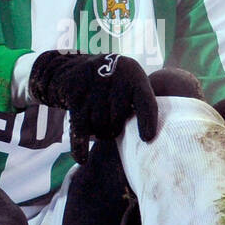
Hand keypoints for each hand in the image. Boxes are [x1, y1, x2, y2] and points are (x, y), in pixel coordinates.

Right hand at [27, 51, 158, 163]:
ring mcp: (92, 85)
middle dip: (114, 129)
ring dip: (99, 133)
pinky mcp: (74, 94)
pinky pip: (79, 127)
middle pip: (118, 119)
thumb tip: (151, 139)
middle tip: (112, 127)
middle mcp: (114, 77)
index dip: (147, 121)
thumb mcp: (130, 83)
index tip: (147, 139)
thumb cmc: (112, 84)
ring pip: (99, 125)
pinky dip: (80, 146)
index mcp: (134, 75)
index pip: (145, 101)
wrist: (73, 66)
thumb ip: (141, 103)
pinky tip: (82, 159)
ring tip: (99, 127)